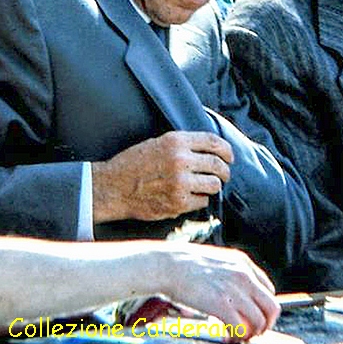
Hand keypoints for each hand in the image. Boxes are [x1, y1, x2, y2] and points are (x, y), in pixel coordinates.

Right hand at [92, 131, 232, 223]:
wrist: (113, 187)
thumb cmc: (133, 164)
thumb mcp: (157, 143)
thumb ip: (182, 145)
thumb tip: (210, 150)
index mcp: (175, 141)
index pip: (213, 142)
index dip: (226, 150)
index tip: (229, 157)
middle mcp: (180, 160)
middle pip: (218, 165)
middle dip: (224, 171)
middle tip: (223, 175)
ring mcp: (180, 183)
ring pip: (214, 185)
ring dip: (212, 186)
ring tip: (204, 186)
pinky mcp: (178, 202)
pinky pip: (202, 201)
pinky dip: (199, 200)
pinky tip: (188, 196)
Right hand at [157, 243, 279, 336]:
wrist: (166, 265)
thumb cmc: (184, 264)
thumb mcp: (216, 260)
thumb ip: (230, 273)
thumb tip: (235, 293)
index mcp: (243, 263)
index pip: (268, 289)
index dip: (262, 306)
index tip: (253, 315)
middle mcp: (244, 276)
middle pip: (272, 307)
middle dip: (264, 323)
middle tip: (252, 331)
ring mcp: (234, 291)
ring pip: (260, 321)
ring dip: (250, 333)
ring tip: (236, 335)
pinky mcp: (222, 306)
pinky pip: (241, 328)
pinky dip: (235, 336)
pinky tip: (225, 334)